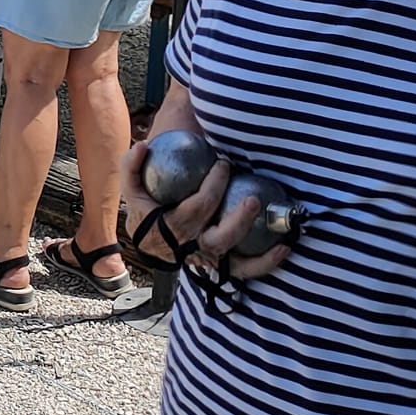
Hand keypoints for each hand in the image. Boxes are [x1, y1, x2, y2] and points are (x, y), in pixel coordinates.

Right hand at [121, 142, 291, 283]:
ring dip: (260, 255)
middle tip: (253, 198)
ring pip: (235, 263)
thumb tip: (144, 146)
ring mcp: (208, 260)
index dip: (213, 185)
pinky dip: (264, 263)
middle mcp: (192, 248)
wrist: (149, 239)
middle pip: (218, 240)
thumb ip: (132, 165)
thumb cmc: (146, 207)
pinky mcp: (221, 265)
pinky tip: (283, 247)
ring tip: (281, 237)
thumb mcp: (131, 187)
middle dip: (238, 220)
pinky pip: (244, 269)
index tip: (224, 163)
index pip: (198, 207)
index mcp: (172, 228)